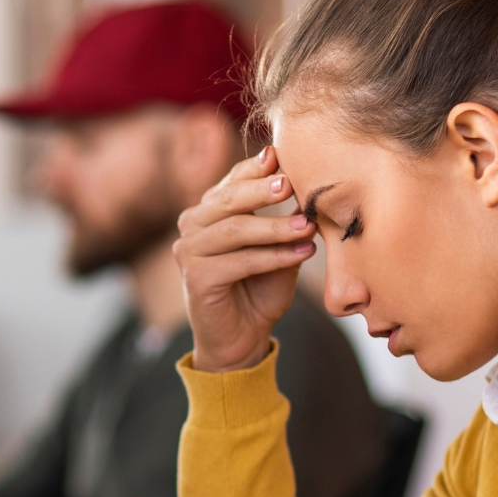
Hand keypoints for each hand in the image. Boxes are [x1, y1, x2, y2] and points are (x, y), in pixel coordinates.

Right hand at [173, 147, 316, 371]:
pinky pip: (240, 261)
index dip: (255, 169)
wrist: (242, 339)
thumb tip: (309, 187)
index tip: (282, 156)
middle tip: (293, 184)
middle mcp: (191, 227)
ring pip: (235, 229)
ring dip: (275, 227)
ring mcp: (188, 252)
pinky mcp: (195, 279)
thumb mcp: (278, 247)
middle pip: (228, 200)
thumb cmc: (260, 290)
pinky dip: (274, 256)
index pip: (231, 182)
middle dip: (262, 190)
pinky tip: (302, 253)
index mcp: (208, 212)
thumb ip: (286, 219)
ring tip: (307, 225)